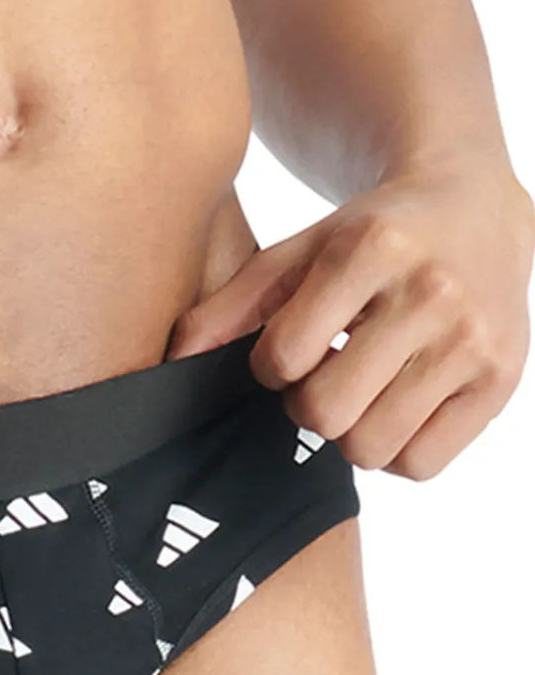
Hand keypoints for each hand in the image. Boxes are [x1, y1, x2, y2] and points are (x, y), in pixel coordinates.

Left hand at [166, 164, 533, 477]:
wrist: (478, 209)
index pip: (284, 358)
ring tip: (361, 392)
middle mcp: (431, 292)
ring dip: (350, 433)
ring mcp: (473, 340)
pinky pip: (420, 465)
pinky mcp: (502, 381)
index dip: (271, 367)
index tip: (289, 351)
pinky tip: (399, 408)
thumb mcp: (301, 250)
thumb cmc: (372, 237)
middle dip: (308, 406)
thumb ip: (232, 304)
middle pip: (325, 413)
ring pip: (370, 448)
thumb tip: (174, 364)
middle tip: (324, 378)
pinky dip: (397, 451)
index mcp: (372, 248)